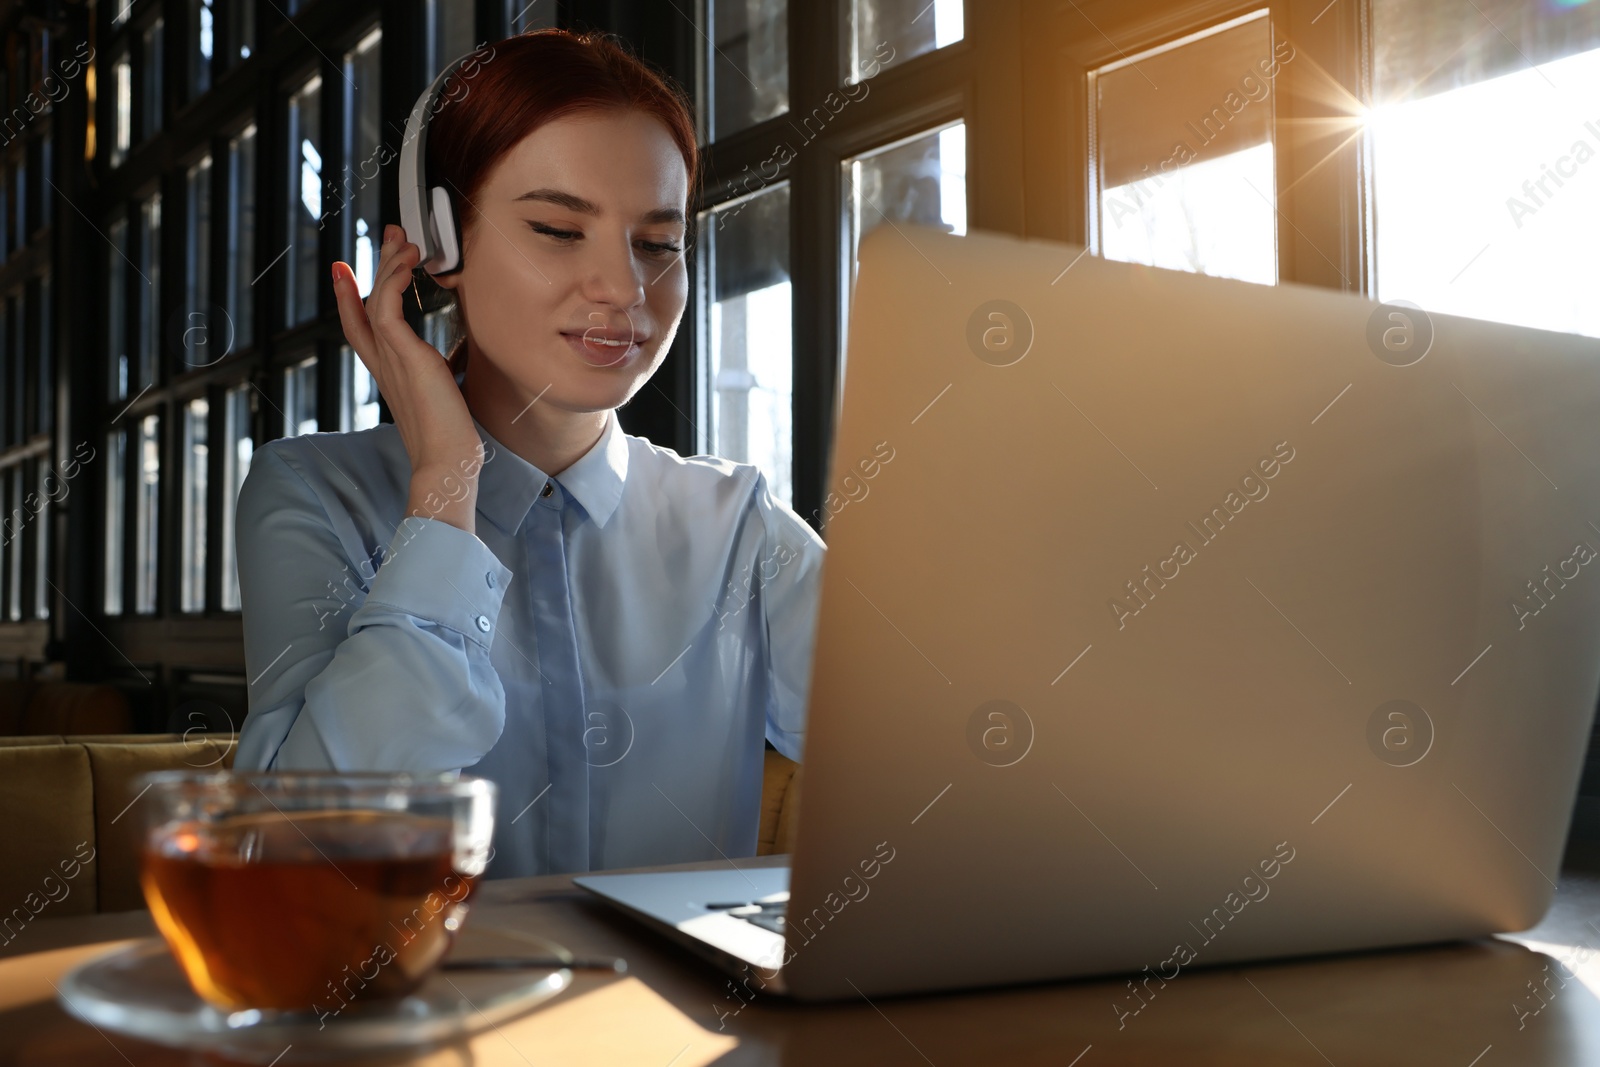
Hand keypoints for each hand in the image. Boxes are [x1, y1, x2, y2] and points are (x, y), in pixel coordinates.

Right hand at [333, 224, 482, 530]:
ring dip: (388, 265)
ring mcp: (389, 359)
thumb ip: (441, 377)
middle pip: (364, 305)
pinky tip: (408, 264)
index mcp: (390, 374)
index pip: (361, 328)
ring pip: (374, 300)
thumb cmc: (451, 440)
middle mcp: (383, 364)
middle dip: (375, 266)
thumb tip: (455, 365)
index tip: (347, 271)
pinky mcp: (403, 357)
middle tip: (389, 236)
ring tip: (403, 240)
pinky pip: (386, 308)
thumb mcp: (444, 398)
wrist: (447, 463)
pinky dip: (394, 281)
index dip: (350, 298)